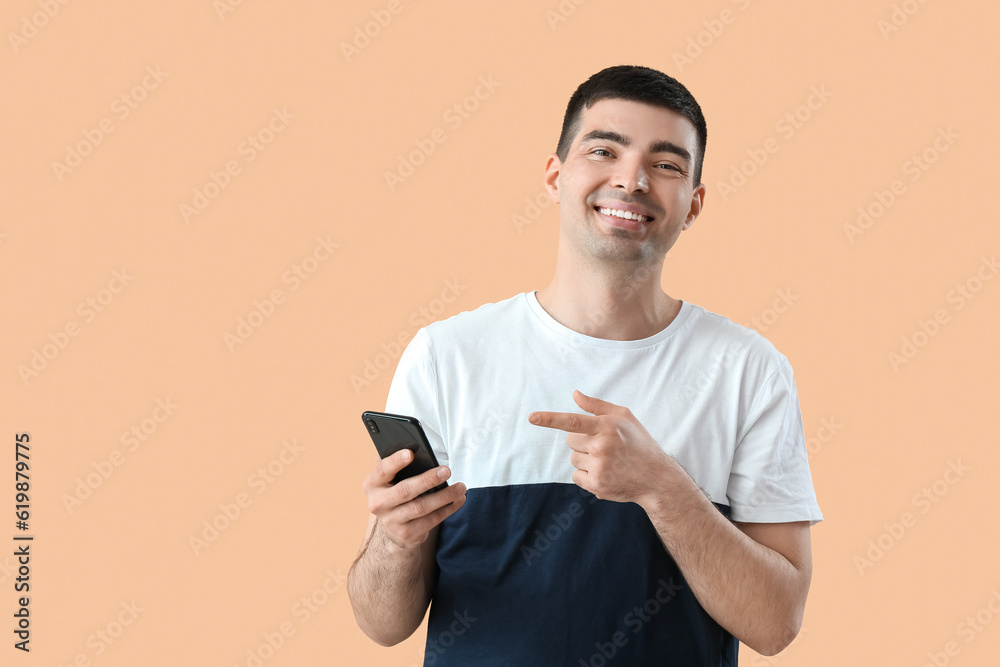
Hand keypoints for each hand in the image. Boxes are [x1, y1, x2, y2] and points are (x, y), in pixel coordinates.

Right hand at [361, 450, 466, 549]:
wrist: (393, 524)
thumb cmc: (395, 489)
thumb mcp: (391, 477)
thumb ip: (397, 463)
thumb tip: (413, 445)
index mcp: (372, 484)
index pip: (382, 470)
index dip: (396, 461)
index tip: (411, 453)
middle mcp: (378, 504)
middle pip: (405, 491)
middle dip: (428, 480)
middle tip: (447, 471)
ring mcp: (392, 521)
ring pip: (421, 508)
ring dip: (444, 496)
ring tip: (461, 487)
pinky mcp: (407, 534)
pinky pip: (431, 521)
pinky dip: (448, 509)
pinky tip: (458, 500)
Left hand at [529, 390, 674, 503]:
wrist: (656, 477)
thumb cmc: (638, 443)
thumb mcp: (624, 417)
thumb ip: (597, 406)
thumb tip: (574, 395)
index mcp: (608, 426)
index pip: (573, 421)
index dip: (550, 419)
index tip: (532, 418)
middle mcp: (602, 446)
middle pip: (570, 440)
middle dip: (582, 442)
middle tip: (605, 446)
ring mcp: (600, 467)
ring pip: (573, 459)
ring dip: (585, 459)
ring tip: (608, 461)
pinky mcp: (597, 485)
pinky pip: (576, 476)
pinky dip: (586, 475)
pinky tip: (606, 474)